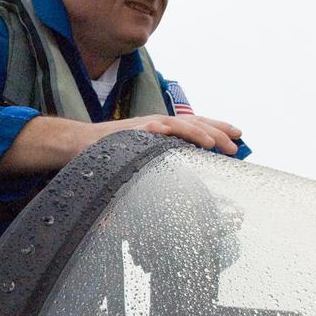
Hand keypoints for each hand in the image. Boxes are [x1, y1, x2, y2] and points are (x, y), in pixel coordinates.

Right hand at [0, 114, 242, 178]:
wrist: (76, 145)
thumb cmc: (106, 156)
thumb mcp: (138, 163)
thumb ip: (156, 170)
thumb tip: (174, 192)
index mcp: (162, 133)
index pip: (196, 128)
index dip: (218, 130)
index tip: (239, 138)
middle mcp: (156, 126)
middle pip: (194, 123)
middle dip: (218, 131)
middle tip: (239, 142)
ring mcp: (144, 127)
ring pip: (178, 125)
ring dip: (198, 132)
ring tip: (217, 142)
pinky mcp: (130, 132)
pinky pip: (150, 130)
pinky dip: (164, 130)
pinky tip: (176, 133)